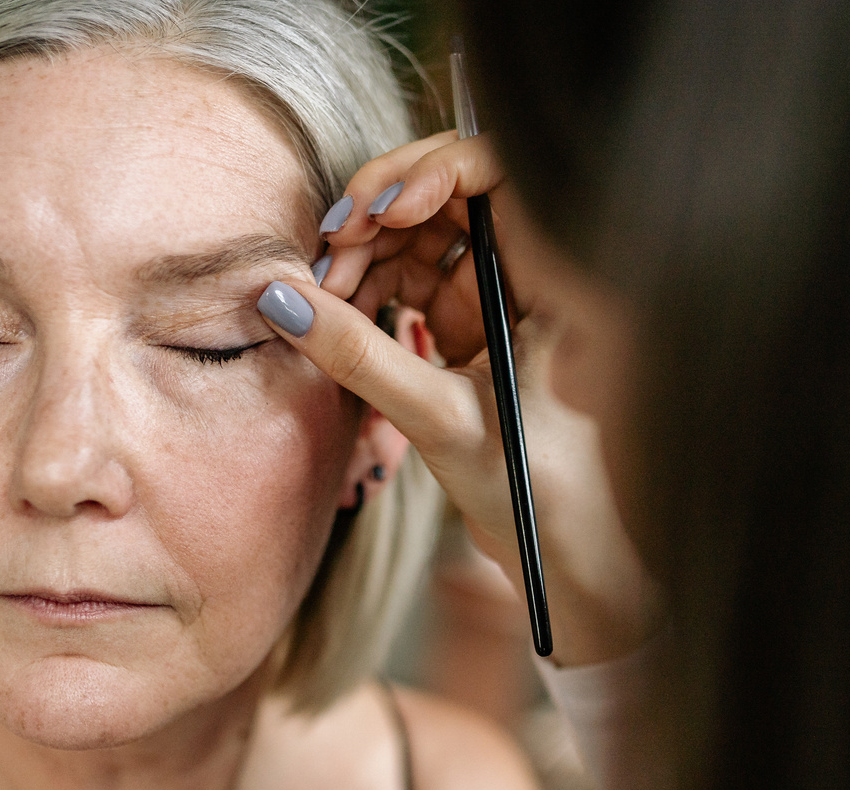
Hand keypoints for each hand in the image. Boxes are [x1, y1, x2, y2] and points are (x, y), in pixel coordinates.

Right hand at [260, 133, 658, 665]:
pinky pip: (414, 280)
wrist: (567, 559)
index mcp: (562, 283)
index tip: (384, 208)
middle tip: (331, 250)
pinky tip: (337, 313)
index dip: (437, 170)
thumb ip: (361, 357)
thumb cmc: (541, 495)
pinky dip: (371, 288)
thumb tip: (282, 300)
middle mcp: (535, 277)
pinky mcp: (473, 328)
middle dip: (382, 212)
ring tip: (326, 295)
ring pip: (424, 238)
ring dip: (367, 253)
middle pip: (452, 196)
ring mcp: (501, 300)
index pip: (501, 175)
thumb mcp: (443, 421)